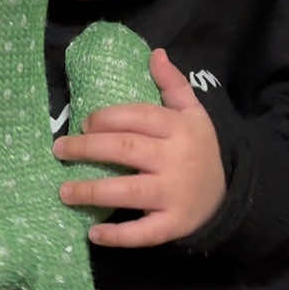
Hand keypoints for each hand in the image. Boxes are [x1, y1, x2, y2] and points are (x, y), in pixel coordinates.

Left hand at [52, 48, 226, 247]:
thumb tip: (156, 54)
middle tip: (59, 150)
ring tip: (63, 191)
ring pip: (128, 190)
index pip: (138, 117)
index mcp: (179, 129)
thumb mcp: (194, 113)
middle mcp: (176, 159)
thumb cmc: (199, 150)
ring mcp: (174, 194)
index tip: (84, 122)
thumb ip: (173, 84)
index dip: (107, 118)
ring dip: (92, 191)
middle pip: (125, 149)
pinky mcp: (173, 224)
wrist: (229, 196)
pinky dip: (117, 235)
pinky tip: (92, 234)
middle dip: (88, 148)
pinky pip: (143, 232)